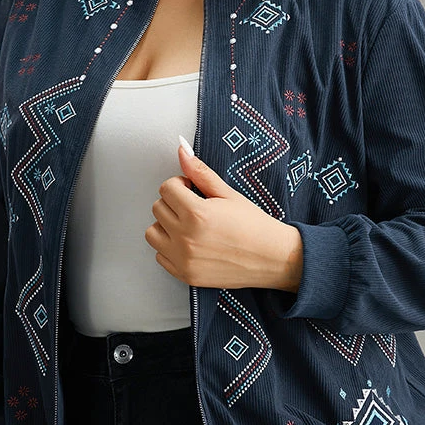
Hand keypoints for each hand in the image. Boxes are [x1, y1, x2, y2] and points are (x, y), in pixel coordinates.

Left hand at [145, 140, 302, 290]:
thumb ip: (200, 172)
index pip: (166, 188)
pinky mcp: (185, 275)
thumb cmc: (254, 225)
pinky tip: (190, 243)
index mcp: (196, 213)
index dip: (180, 185)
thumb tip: (181, 149)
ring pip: (152, 233)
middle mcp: (186, 237)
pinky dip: (170, 248)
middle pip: (157, 208)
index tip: (192, 190)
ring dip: (166, 226)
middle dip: (173, 203)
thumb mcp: (228, 194)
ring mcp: (184, 259)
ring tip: (188, 225)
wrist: (272, 257)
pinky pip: (160, 256)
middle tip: (194, 207)